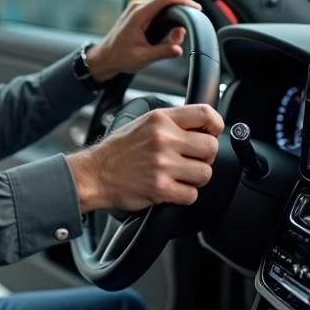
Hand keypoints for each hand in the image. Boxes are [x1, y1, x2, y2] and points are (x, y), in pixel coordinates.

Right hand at [67, 104, 224, 213]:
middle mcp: (163, 139)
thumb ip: (172, 123)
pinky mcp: (160, 188)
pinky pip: (192, 195)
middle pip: (211, 147)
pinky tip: (172, 189)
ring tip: (180, 176)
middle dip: (205, 157)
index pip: (206, 114)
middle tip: (191, 161)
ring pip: (205, 173)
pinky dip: (185, 195)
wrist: (94, 174)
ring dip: (196, 178)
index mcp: (160, 119)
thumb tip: (203, 128)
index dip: (215, 126)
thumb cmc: (119, 151)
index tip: (211, 134)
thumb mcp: (143, 123)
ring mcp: (162, 164)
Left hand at [87, 0, 202, 81]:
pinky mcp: (139, 14)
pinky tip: (172, 27)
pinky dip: (168, 15)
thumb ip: (162, 52)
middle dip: (182, 8)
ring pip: (163, 3)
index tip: (196, 9)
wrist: (104, 58)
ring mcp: (138, 9)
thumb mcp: (143, 58)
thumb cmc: (119, 57)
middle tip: (191, 23)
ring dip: (175, 12)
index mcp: (139, 14)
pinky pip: (157, 8)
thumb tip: (179, 49)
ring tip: (181, 29)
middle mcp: (138, 7)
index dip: (184, 0)